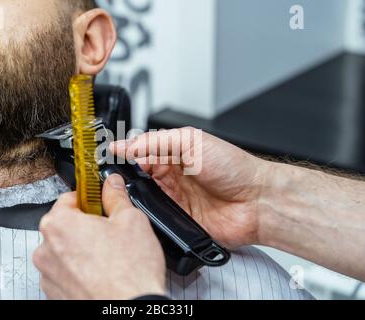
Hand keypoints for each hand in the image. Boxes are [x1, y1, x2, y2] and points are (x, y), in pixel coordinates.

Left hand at [33, 174, 166, 299]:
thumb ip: (117, 197)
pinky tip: (102, 272)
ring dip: (83, 248)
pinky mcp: (55, 293)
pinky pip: (66, 272)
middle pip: (66, 224)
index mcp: (59, 224)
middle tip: (111, 231)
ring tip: (110, 256)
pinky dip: (80, 270)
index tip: (101, 202)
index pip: (69, 197)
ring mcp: (48, 274)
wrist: (127, 311)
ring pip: (66, 250)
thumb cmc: (129, 273)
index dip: (91, 198)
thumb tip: (113, 185)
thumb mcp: (131, 221)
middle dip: (87, 224)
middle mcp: (46, 249)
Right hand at [111, 127, 271, 247]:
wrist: (257, 201)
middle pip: (137, 176)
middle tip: (115, 176)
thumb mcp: (191, 141)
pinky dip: (147, 215)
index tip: (108, 156)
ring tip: (129, 192)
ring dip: (135, 196)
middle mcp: (172, 176)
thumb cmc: (233, 167)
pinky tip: (143, 210)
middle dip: (124, 176)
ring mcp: (174, 199)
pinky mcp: (177, 221)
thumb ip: (157, 141)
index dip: (124, 155)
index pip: (140, 153)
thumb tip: (127, 144)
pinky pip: (155, 219)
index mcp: (174, 154)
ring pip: (142, 198)